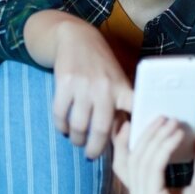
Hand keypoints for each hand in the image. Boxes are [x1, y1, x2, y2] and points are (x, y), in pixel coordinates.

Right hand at [50, 20, 133, 158]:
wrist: (77, 37)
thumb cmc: (101, 66)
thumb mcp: (117, 80)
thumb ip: (120, 104)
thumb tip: (123, 136)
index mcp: (122, 88)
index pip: (133, 113)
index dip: (132, 133)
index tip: (130, 150)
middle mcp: (105, 88)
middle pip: (102, 129)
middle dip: (96, 148)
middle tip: (91, 156)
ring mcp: (84, 85)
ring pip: (79, 125)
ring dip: (77, 139)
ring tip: (77, 141)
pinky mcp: (64, 83)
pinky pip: (61, 114)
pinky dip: (62, 127)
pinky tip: (64, 129)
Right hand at [112, 116, 194, 193]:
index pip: (126, 164)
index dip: (124, 140)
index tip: (134, 118)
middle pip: (131, 158)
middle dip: (145, 133)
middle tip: (162, 115)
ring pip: (140, 161)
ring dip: (156, 137)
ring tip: (172, 122)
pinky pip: (152, 170)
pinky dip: (163, 150)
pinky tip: (176, 137)